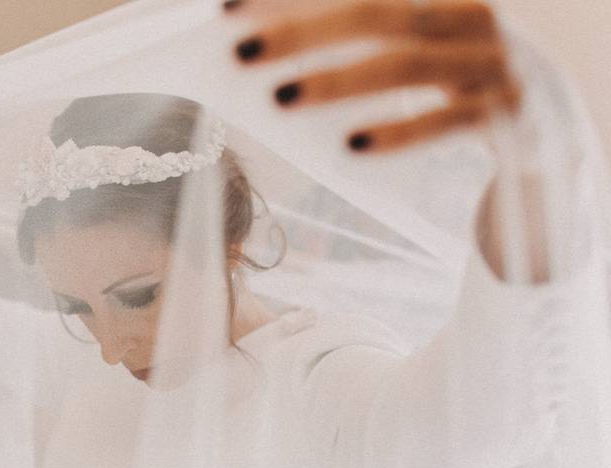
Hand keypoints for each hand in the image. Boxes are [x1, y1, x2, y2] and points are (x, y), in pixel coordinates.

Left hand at [227, 0, 520, 151]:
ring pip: (408, 64)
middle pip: (377, 14)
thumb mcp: (410, 57)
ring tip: (279, 99)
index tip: (228, 8)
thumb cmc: (453, 88)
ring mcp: (492, 63)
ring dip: (339, 80)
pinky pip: (449, 121)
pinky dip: (400, 131)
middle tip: (242, 54)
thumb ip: (356, 50)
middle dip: (304, 31)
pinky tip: (350, 146)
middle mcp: (467, 16)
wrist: (547, 130)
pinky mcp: (508, 115)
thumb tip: (268, 62)